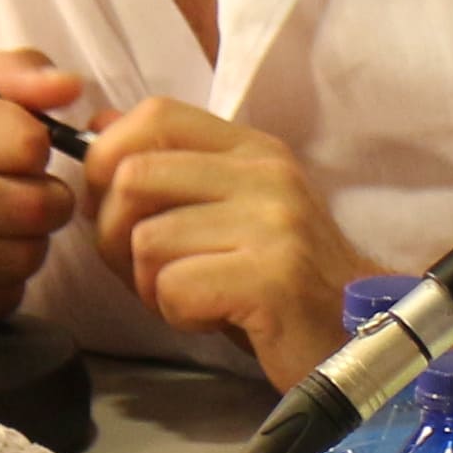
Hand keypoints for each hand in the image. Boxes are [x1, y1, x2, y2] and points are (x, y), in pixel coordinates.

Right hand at [0, 52, 88, 318]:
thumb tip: (66, 88)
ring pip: (29, 255)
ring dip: (27, 238)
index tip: (10, 146)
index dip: (33, 144)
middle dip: (43, 196)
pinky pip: (8, 294)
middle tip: (16, 188)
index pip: (28, 143)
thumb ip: (18, 73)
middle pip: (37, 206)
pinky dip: (7, 277)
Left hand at [77, 97, 368, 390]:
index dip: (108, 156)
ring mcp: (276, 224)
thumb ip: (171, 170)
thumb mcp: (228, 211)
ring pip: (146, 240)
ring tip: (191, 297)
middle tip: (147, 270)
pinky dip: (176, 313)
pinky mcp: (273, 277)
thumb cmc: (278, 282)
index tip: (118, 206)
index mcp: (255, 151)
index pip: (156, 115)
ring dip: (149, 284)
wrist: (355, 337)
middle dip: (114, 234)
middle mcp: (269, 176)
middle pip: (133, 177)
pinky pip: (174, 286)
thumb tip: (97, 128)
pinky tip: (211, 318)